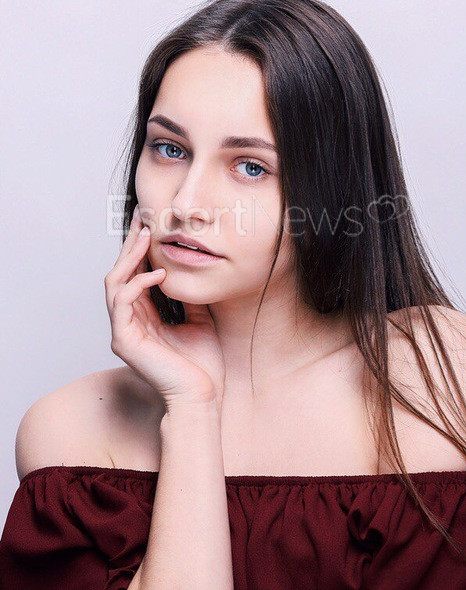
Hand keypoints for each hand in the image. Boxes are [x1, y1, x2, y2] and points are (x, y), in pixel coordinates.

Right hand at [105, 205, 225, 409]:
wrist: (202, 397)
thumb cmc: (203, 364)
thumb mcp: (200, 318)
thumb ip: (188, 294)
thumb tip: (190, 265)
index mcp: (144, 316)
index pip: (135, 274)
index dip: (140, 247)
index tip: (151, 221)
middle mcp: (129, 321)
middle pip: (120, 272)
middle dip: (131, 242)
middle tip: (142, 216)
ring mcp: (123, 330)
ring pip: (114, 282)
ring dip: (130, 256)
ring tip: (146, 235)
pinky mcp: (124, 340)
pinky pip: (122, 302)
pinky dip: (138, 284)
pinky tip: (159, 274)